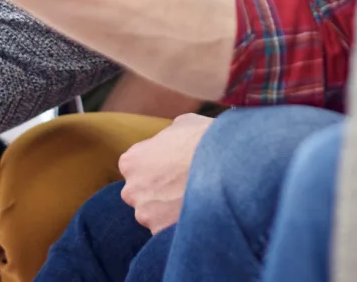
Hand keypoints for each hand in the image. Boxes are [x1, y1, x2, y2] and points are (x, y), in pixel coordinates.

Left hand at [119, 113, 212, 233]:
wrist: (225, 167)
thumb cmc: (202, 140)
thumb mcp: (182, 124)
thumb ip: (167, 136)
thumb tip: (172, 140)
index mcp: (131, 160)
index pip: (134, 166)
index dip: (154, 164)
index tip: (170, 165)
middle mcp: (131, 189)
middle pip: (140, 192)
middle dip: (156, 190)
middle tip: (180, 183)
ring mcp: (144, 214)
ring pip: (152, 214)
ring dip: (166, 209)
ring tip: (191, 198)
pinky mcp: (160, 232)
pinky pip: (166, 229)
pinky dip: (177, 224)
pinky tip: (195, 212)